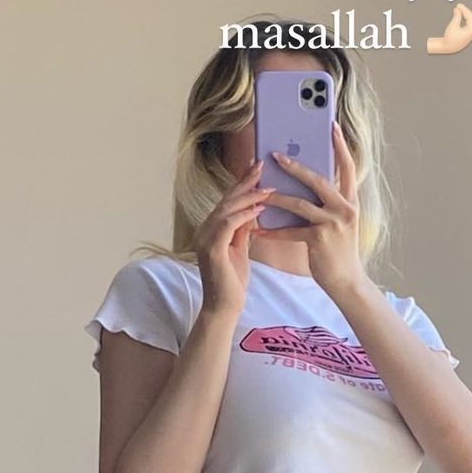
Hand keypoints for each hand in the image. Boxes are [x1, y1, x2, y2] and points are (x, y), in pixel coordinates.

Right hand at [193, 158, 274, 317]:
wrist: (224, 307)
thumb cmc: (233, 281)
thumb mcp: (240, 249)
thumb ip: (242, 229)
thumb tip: (253, 210)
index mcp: (211, 229)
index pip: (227, 201)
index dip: (241, 183)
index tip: (257, 168)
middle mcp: (204, 230)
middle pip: (226, 199)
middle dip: (244, 181)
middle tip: (261, 165)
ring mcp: (205, 239)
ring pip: (226, 209)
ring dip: (248, 197)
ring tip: (267, 188)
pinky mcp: (211, 249)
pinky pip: (227, 225)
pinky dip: (243, 215)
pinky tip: (259, 209)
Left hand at [258, 121, 366, 300]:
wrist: (347, 281)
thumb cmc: (338, 250)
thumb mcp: (339, 222)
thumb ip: (327, 202)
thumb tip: (306, 182)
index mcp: (351, 201)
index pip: (348, 167)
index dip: (340, 145)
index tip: (332, 125)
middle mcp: (345, 208)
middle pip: (318, 180)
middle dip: (295, 166)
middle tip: (276, 155)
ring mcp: (334, 223)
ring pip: (300, 203)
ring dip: (277, 197)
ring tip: (260, 191)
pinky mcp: (320, 239)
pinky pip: (291, 230)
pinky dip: (273, 231)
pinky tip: (258, 230)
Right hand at [426, 2, 471, 53]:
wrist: (447, 48)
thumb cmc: (450, 40)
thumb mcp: (453, 25)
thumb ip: (457, 16)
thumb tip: (458, 10)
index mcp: (471, 30)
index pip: (470, 16)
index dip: (464, 9)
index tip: (459, 5)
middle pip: (470, 18)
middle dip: (464, 11)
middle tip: (459, 6)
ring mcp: (469, 33)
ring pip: (468, 20)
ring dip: (463, 14)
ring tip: (458, 9)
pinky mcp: (466, 34)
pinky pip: (466, 23)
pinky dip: (463, 18)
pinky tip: (459, 15)